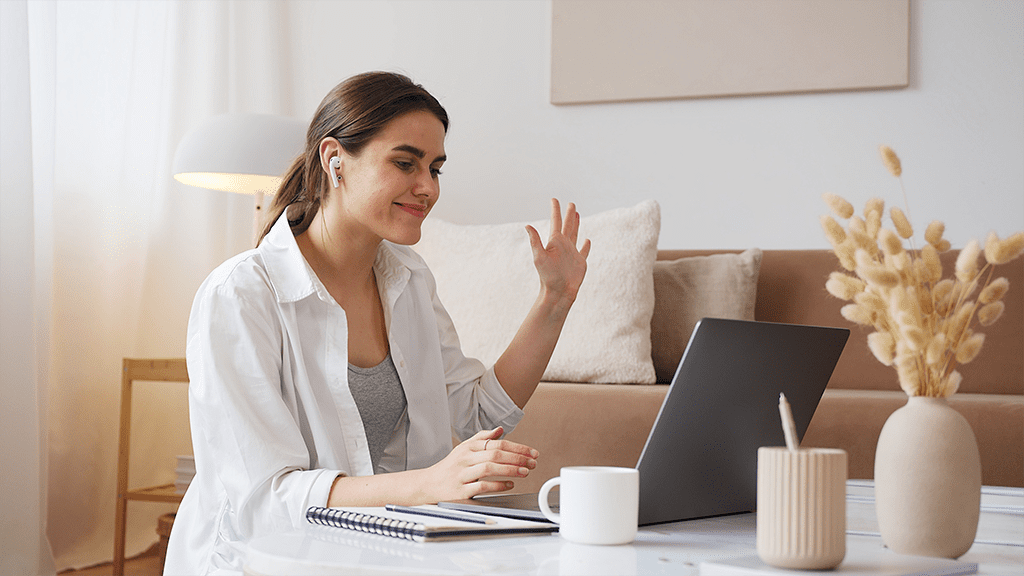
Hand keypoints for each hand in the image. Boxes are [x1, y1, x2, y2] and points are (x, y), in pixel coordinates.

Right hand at [419, 427, 538, 501]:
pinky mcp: (460, 490)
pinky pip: (481, 486)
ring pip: (489, 468)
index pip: (497, 443)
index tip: (532, 452)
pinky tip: (510, 485)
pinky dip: (498, 486)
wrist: (427, 484)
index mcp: (468, 447)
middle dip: (518, 458)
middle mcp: (465, 458)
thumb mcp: (464, 448)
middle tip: (533, 462)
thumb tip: (500, 430)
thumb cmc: (449, 467)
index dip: (517, 447)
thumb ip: (482, 438)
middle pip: (495, 454)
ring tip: (525, 472)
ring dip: (510, 469)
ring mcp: (462, 474)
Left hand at [525, 199, 591, 305]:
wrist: (558, 292)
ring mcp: (572, 253)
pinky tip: (587, 240)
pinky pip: (584, 251)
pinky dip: (586, 245)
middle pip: (567, 225)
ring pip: (575, 234)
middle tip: (570, 203)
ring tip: (577, 215)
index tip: (554, 199)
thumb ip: (535, 241)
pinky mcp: (579, 262)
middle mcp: (563, 245)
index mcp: (554, 242)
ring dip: (576, 224)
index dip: (555, 210)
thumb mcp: (539, 256)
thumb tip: (526, 226)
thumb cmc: (547, 276)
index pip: (555, 221)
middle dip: (568, 214)